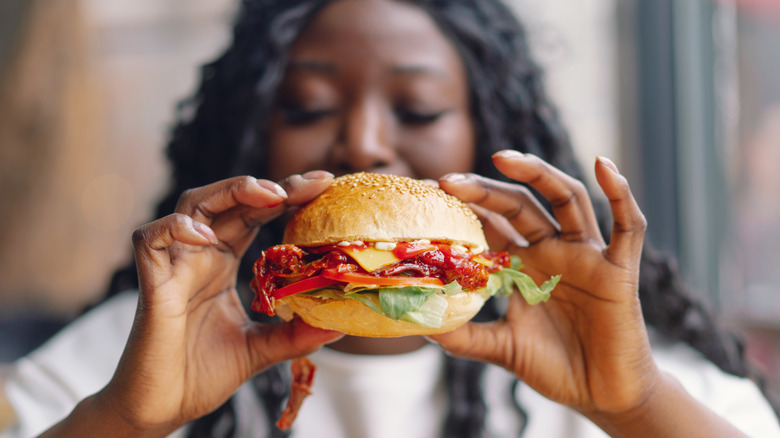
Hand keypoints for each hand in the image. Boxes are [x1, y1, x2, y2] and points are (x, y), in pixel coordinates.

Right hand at [96, 172, 342, 434]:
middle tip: (309, 184)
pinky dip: (176, 228)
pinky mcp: (152, 283)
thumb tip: (341, 324)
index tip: (323, 184)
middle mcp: (200, 256)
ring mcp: (175, 266)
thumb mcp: (262, 349)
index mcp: (223, 264)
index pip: (255, 215)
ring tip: (270, 196)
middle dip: (269, 186)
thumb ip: (296, 334)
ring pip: (192, 205)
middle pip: (229, 200)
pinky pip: (150, 239)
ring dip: (230, 192)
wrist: (161, 408)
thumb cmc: (202, 375)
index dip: (286, 196)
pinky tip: (208, 237)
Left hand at [428, 151, 657, 416]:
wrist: (602, 394)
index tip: (429, 194)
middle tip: (449, 181)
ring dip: (539, 174)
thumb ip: (465, 337)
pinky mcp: (619, 269)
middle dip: (486, 189)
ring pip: (567, 199)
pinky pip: (627, 225)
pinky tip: (603, 165)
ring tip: (505, 159)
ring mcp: (586, 256)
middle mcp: (553, 250)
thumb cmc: (555, 366)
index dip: (464, 207)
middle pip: (520, 204)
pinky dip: (620, 193)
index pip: (491, 223)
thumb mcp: (502, 348)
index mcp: (523, 264)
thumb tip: (421, 325)